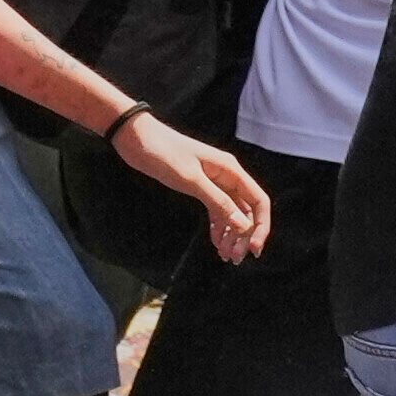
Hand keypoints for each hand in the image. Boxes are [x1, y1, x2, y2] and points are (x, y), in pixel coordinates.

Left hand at [121, 116, 273, 258]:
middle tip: (235, 258)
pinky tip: (216, 241)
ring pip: (232, 212)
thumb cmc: (162, 153)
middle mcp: (228, 177)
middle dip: (244, 236)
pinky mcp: (200, 186)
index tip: (254, 248)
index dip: (260, 226)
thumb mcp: (191, 180)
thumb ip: (219, 202)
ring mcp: (215, 181)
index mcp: (231, 171)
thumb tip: (243, 225)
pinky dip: (218, 226)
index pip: (258, 201)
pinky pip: (217, 209)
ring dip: (232, 234)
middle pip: (246, 211)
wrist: (135, 137)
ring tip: (226, 255)